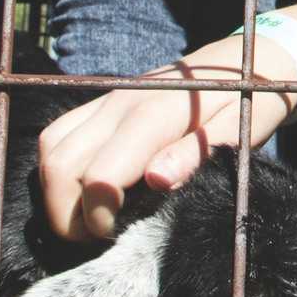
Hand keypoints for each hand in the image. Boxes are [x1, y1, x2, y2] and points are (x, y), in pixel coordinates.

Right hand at [37, 33, 296, 240]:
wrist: (240, 60)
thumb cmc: (245, 103)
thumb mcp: (236, 133)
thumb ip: (195, 156)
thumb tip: (155, 180)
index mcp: (154, 114)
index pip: (100, 175)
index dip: (98, 217)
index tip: (117, 235)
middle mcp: (119, 103)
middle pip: (61, 165)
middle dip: (66, 213)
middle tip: (99, 236)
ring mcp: (105, 100)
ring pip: (51, 149)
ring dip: (57, 193)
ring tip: (90, 217)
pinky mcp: (99, 102)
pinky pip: (58, 135)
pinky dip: (58, 169)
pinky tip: (85, 190)